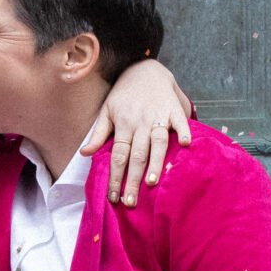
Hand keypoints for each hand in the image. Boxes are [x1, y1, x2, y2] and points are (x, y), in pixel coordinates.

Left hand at [80, 58, 192, 207]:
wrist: (145, 68)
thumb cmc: (124, 93)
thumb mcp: (107, 111)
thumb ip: (98, 134)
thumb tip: (85, 154)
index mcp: (123, 124)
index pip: (117, 155)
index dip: (115, 177)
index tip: (113, 197)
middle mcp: (140, 122)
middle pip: (136, 155)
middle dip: (133, 180)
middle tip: (131, 201)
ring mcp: (158, 115)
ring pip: (157, 142)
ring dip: (156, 162)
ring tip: (153, 182)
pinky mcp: (174, 109)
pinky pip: (180, 121)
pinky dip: (184, 131)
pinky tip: (186, 145)